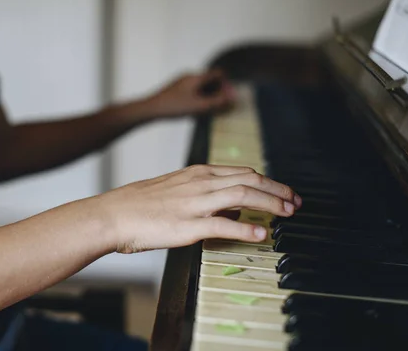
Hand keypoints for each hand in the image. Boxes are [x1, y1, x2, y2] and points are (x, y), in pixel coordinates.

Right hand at [92, 165, 301, 253]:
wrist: (111, 214)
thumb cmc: (138, 204)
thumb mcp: (175, 189)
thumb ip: (204, 195)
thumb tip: (231, 208)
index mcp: (197, 173)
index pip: (243, 172)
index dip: (269, 182)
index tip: (284, 192)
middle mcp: (200, 183)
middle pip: (250, 180)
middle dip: (278, 190)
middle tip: (296, 202)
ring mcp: (194, 203)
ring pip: (243, 196)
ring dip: (271, 204)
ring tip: (287, 214)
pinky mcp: (187, 226)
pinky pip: (223, 225)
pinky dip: (246, 229)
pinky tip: (261, 234)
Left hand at [143, 71, 234, 118]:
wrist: (150, 109)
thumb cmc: (174, 107)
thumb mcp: (199, 106)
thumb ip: (217, 102)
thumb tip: (233, 98)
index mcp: (196, 77)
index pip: (218, 73)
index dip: (226, 84)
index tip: (227, 98)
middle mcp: (189, 76)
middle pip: (210, 80)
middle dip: (218, 92)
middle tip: (221, 107)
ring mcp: (182, 82)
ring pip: (201, 87)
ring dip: (208, 97)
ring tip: (207, 111)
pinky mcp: (176, 90)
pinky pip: (193, 92)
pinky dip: (199, 99)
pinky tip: (194, 112)